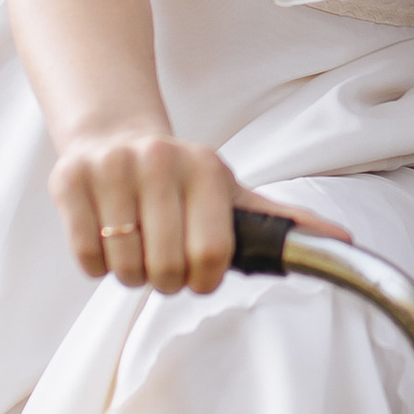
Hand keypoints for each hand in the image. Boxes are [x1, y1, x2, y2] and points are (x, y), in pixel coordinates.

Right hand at [49, 128, 347, 294]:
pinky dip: (96, 263)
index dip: (203, 279)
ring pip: (123, 267)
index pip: (212, 256)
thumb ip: (281, 221)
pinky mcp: (70, 180)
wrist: (113, 133)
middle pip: (166, 269)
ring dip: (129, 272)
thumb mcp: (233, 194)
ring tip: (135, 244)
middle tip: (162, 259)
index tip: (198, 273)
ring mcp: (112, 169)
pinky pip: (86, 256)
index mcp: (206, 170)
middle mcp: (159, 163)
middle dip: (165, 279)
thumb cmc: (181, 178)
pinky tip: (106, 233)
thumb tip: (344, 242)